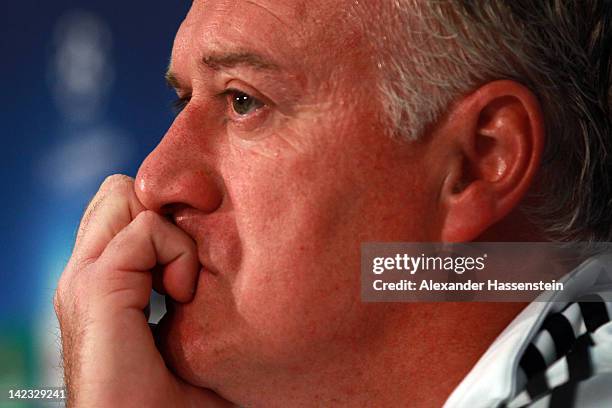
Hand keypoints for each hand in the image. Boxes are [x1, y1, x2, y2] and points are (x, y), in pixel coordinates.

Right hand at [54, 175, 233, 406]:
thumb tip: (228, 262)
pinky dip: (177, 253)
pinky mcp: (97, 286)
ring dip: (169, 229)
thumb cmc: (174, 398)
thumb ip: (191, 292)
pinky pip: (146, 227)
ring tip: (185, 284)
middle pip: (121, 191)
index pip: (127, 210)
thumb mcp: (188, 330)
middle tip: (188, 264)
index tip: (196, 264)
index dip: (168, 221)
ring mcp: (86, 277)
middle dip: (163, 213)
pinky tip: (184, 297)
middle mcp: (87, 273)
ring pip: (124, 193)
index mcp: (103, 283)